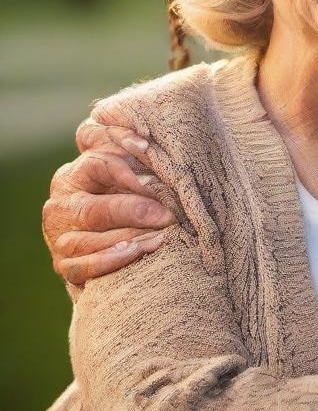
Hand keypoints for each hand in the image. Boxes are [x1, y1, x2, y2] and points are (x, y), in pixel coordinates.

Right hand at [43, 119, 175, 285]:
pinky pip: (82, 267)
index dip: (129, 172)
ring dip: (128, 239)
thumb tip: (145, 143)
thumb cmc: (133, 197)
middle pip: (93, 210)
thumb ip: (136, 155)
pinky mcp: (63, 266)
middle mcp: (61, 205)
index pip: (98, 166)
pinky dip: (110, 261)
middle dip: (133, 212)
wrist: (116, 237)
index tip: (159, 180)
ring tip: (161, 236)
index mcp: (74, 175)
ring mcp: (58, 238)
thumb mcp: (133, 173)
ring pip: (87, 240)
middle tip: (167, 215)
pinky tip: (135, 252)